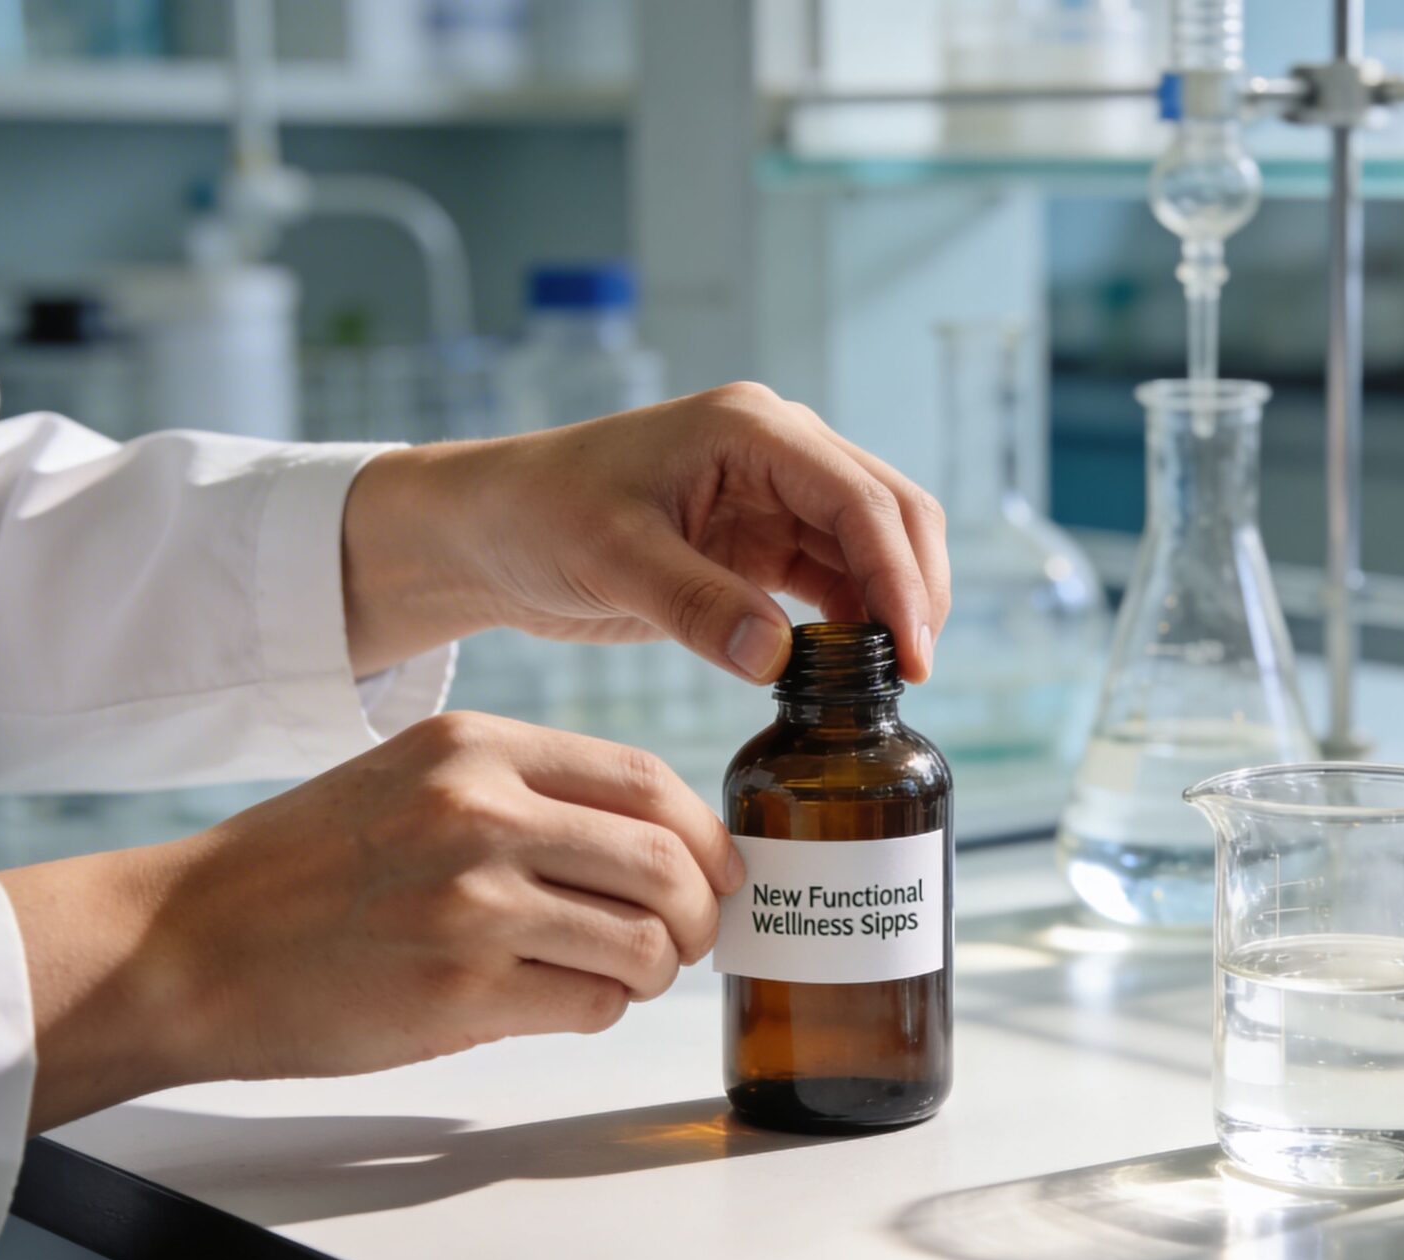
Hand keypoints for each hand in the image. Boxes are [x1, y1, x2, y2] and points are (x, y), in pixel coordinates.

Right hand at [0, 712, 740, 1130]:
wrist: (183, 947)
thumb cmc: (299, 873)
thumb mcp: (410, 781)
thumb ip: (521, 794)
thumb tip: (653, 842)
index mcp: (474, 747)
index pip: (646, 780)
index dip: (706, 836)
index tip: (720, 872)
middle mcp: (479, 812)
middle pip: (666, 862)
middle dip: (698, 914)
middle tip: (686, 940)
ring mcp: (471, 903)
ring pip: (643, 942)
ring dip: (654, 971)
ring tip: (623, 977)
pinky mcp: (458, 992)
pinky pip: (590, 1004)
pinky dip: (598, 1011)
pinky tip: (562, 1002)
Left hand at [340, 383, 950, 683]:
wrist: (488, 527)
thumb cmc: (537, 517)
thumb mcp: (611, 559)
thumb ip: (695, 604)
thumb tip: (778, 657)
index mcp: (751, 429)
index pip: (860, 500)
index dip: (899, 577)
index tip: (913, 654)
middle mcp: (777, 450)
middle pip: (891, 513)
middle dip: (914, 590)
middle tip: (914, 676)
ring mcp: (775, 494)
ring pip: (872, 547)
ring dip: (890, 608)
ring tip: (888, 686)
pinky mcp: (761, 541)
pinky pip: (833, 577)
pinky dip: (853, 622)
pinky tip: (848, 674)